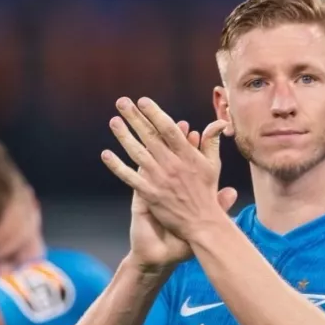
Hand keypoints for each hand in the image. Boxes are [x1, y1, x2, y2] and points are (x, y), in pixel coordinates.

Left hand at [102, 97, 232, 252]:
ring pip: (137, 153)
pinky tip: (106, 155)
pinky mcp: (150, 194)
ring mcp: (160, 180)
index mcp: (187, 156)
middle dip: (135, 118)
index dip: (155, 113)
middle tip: (122, 102)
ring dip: (124, 136)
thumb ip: (211, 142)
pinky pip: (130, 178)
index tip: (143, 101)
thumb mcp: (213, 165)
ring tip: (113, 121)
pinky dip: (117, 166)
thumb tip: (218, 122)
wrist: (202, 223)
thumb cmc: (207, 193)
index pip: (168, 129)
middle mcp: (172, 165)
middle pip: (150, 136)